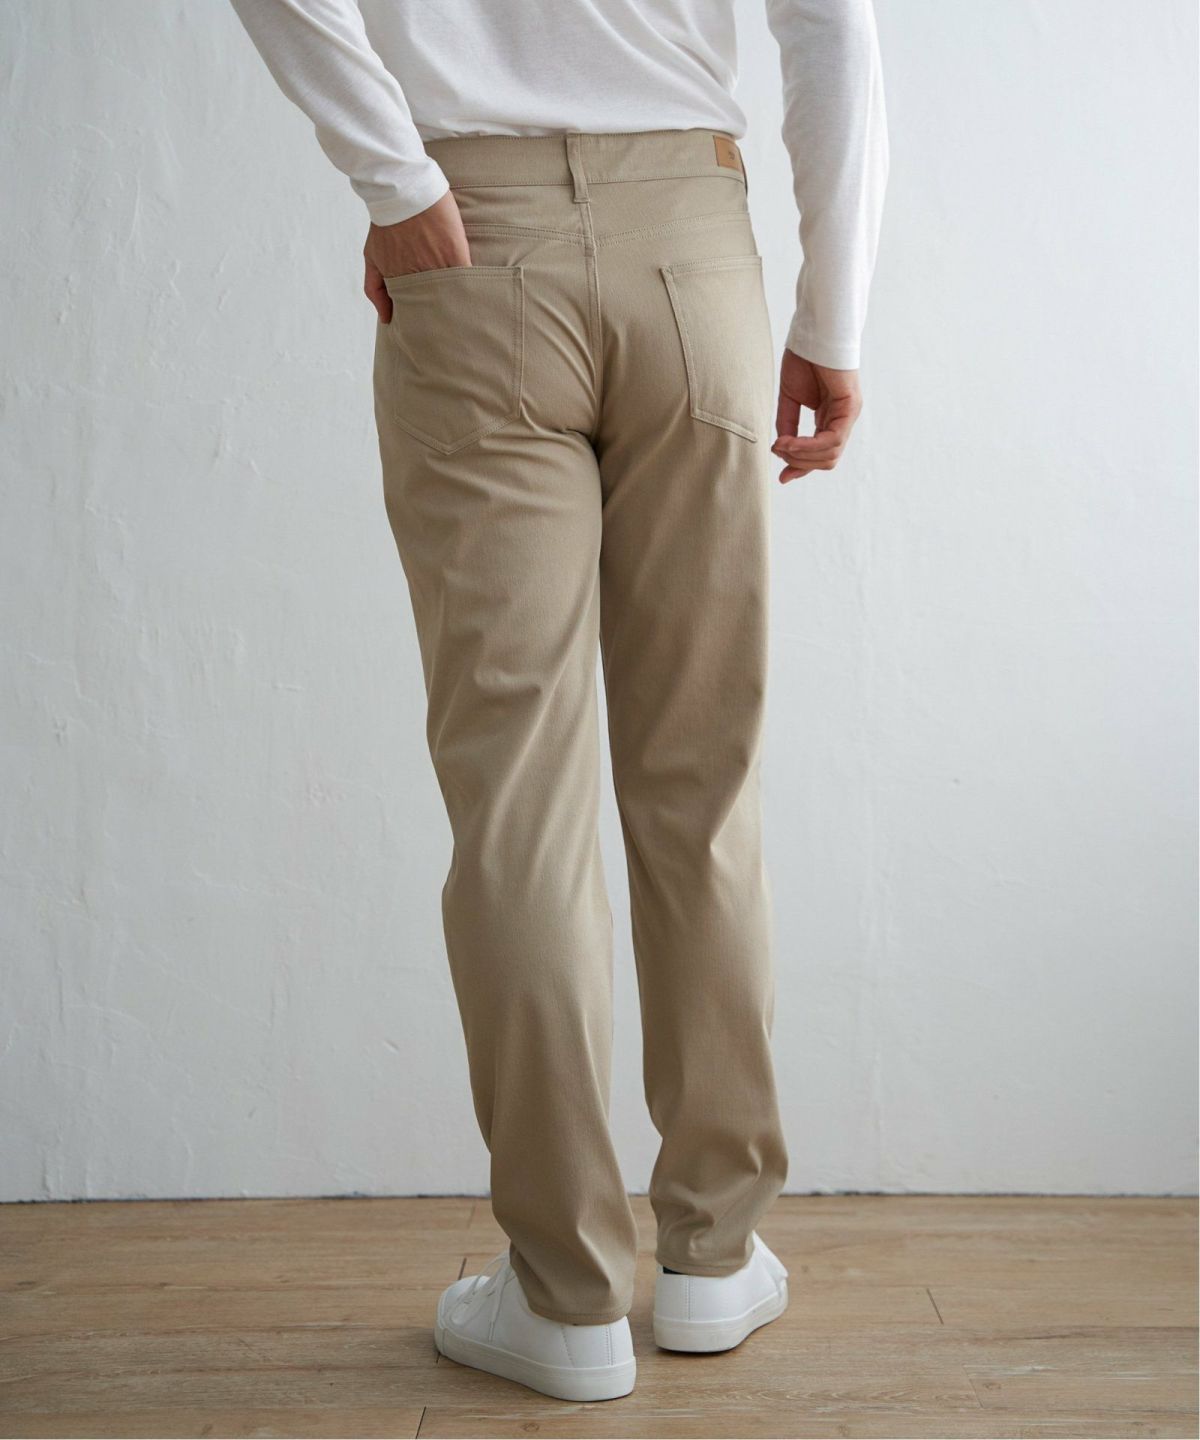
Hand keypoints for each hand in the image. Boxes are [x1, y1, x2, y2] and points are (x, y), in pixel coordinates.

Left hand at [363, 191, 471, 323]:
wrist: (403, 190)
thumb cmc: (386, 222)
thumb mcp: (372, 255)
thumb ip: (375, 288)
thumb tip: (385, 319)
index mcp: (400, 282)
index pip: (415, 312)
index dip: (423, 321)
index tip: (430, 329)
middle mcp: (420, 278)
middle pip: (435, 308)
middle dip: (442, 317)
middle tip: (450, 327)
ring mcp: (439, 266)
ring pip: (453, 295)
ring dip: (459, 304)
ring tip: (467, 314)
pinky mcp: (456, 253)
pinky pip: (467, 278)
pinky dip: (471, 286)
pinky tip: (476, 294)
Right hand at [772, 350, 862, 482]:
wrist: (813, 333)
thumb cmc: (803, 360)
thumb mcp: (790, 399)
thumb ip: (788, 425)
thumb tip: (783, 449)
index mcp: (829, 419)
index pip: (821, 455)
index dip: (801, 468)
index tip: (783, 478)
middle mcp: (842, 420)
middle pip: (827, 460)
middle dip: (800, 463)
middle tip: (778, 452)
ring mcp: (849, 415)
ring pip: (830, 455)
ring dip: (802, 456)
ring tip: (780, 446)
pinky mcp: (851, 407)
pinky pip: (832, 439)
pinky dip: (809, 445)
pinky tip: (790, 441)